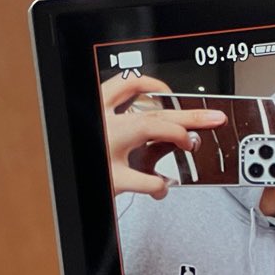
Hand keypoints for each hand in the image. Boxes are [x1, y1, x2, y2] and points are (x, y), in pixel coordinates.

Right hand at [101, 73, 225, 198]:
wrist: (60, 191)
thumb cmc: (90, 161)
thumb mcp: (104, 137)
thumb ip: (134, 134)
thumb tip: (177, 135)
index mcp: (97, 109)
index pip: (129, 83)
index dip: (157, 86)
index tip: (174, 96)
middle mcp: (101, 123)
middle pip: (153, 110)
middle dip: (189, 114)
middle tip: (214, 119)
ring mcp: (106, 149)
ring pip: (149, 127)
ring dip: (177, 134)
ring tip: (190, 145)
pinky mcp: (111, 178)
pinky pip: (145, 178)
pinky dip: (160, 183)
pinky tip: (162, 187)